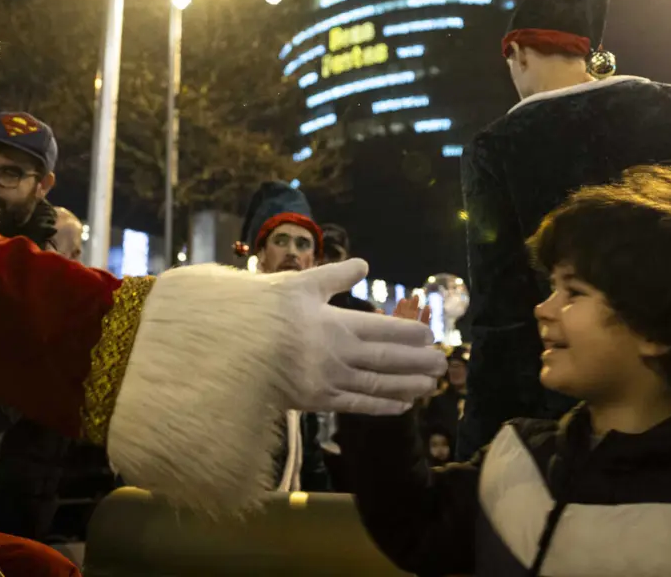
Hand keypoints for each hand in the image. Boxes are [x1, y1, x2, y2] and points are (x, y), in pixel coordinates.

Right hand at [269, 259, 447, 414]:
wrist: (226, 346)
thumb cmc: (261, 309)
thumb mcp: (298, 284)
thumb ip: (334, 276)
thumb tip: (364, 265)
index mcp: (336, 324)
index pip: (384, 330)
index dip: (410, 334)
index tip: (431, 334)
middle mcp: (338, 356)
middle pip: (388, 360)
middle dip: (418, 361)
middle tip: (443, 362)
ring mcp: (328, 381)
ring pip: (378, 385)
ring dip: (408, 385)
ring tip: (432, 385)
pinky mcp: (315, 400)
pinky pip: (357, 405)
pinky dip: (382, 406)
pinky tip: (402, 405)